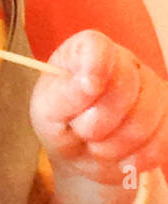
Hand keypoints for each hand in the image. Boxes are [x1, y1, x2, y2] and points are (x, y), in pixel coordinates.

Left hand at [29, 29, 167, 184]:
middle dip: (97, 122)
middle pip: (125, 87)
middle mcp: (124, 62)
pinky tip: (119, 157)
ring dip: (114, 145)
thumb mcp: (47, 111)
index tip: (89, 87)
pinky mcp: (166, 117)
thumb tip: (88, 83)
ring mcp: (151, 88)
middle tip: (81, 132)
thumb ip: (64, 96)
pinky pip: (161, 140)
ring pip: (145, 119)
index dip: (96, 66)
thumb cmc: (59, 122)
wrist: (81, 150)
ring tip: (96, 146)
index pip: (97, 46)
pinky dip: (136, 157)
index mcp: (86, 51)